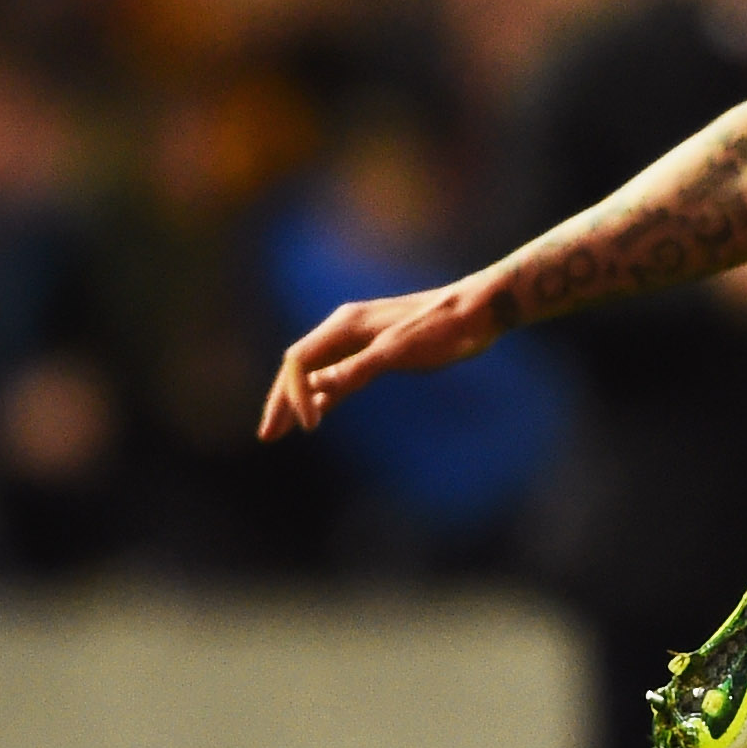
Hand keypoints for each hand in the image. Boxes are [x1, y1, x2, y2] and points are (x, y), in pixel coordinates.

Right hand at [256, 280, 501, 438]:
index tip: (308, 426)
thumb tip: (315, 385)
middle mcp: (346, 330)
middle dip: (283, 402)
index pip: (299, 361)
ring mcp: (360, 341)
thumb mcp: (400, 351)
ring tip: (282, 432)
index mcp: (345, 325)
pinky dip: (326, 396)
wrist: (478, 311)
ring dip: (299, 402)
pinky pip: (340, 376)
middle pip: (301, 368)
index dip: (294, 394)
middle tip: (268, 436)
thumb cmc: (443, 328)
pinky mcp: (378, 352)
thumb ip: (357, 368)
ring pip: (318, 374)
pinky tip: (319, 414)